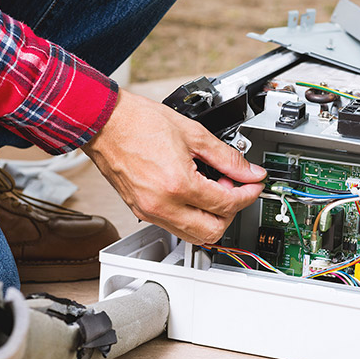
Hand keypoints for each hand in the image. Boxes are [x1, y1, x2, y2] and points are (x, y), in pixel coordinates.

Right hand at [83, 89, 266, 244]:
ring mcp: (149, 212)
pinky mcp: (141, 211)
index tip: (254, 185)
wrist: (105, 123)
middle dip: (232, 212)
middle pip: (213, 231)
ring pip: (194, 236)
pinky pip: (175, 228)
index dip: (248, 194)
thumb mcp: (193, 134)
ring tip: (213, 190)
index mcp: (178, 184)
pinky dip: (192, 217)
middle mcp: (162, 205)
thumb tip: (250, 171)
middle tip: (234, 188)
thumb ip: (227, 157)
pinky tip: (195, 194)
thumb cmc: (139, 122)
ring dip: (212, 218)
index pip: (226, 204)